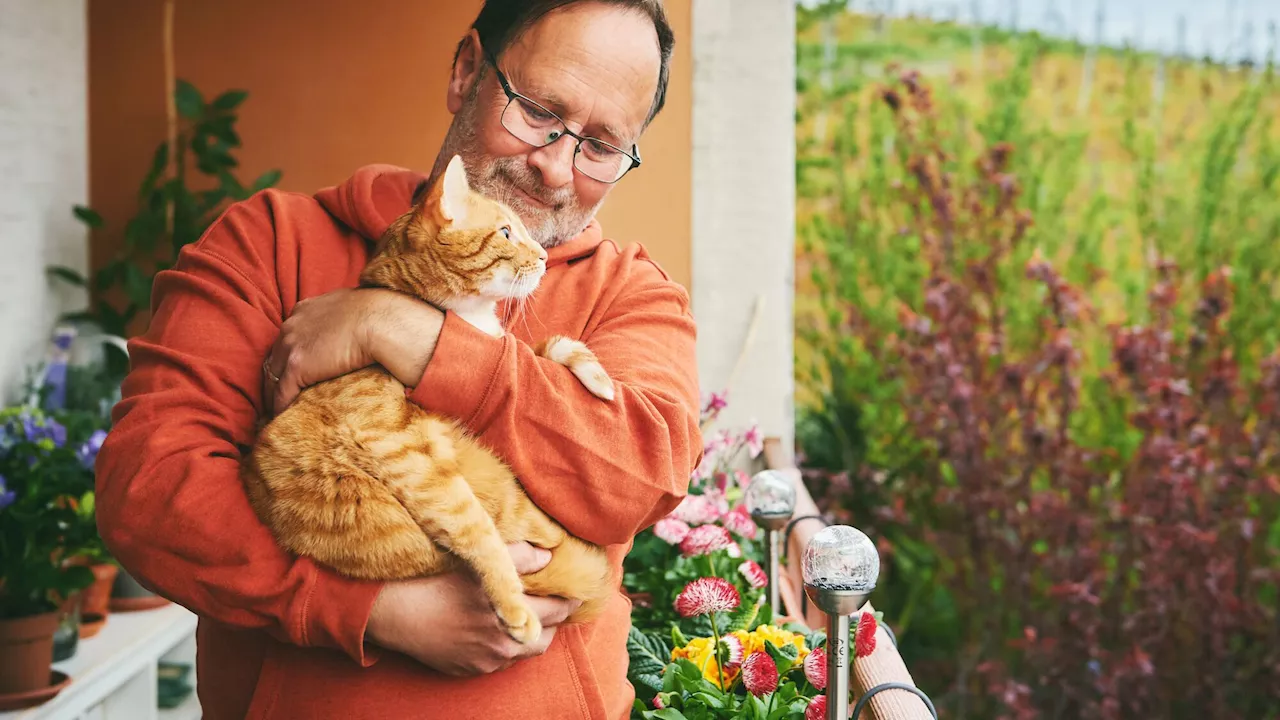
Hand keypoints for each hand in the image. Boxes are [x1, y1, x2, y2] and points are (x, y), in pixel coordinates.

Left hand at [263, 287, 443, 414]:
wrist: (380, 321)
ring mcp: (290, 345)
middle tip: (282, 395)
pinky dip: (281, 407)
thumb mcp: (352, 307)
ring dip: (274, 395)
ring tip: (281, 411)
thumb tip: (357, 327)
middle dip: (276, 377)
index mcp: (304, 311)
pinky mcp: (296, 366)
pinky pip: (281, 394)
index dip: (289, 356)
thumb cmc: (377, 314)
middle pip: (275, 357)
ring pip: (272, 377)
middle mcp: (291, 326)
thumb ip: (343, 316)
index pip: (287, 338)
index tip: (295, 371)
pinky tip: (285, 419)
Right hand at [365, 542, 582, 675]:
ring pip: (522, 653)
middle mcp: (502, 644)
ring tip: (524, 617)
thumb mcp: (478, 561)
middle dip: (552, 623)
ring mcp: (486, 662)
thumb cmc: (436, 580)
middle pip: (545, 639)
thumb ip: (519, 556)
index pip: (558, 611)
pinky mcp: (469, 670)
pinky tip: (494, 630)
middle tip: (551, 606)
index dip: (569, 600)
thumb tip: (548, 557)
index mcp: (510, 614)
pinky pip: (498, 662)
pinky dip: (503, 647)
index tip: (574, 592)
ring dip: (527, 636)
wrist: (395, 612)